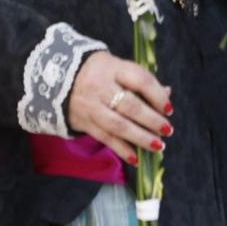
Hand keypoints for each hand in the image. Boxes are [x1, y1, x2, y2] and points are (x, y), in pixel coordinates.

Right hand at [66, 50, 171, 165]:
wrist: (57, 78)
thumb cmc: (98, 72)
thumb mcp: (117, 67)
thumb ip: (140, 80)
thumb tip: (166, 94)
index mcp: (113, 68)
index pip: (140, 80)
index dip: (157, 95)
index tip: (169, 109)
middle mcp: (101, 87)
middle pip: (130, 106)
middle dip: (151, 120)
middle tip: (167, 129)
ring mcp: (91, 106)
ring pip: (118, 125)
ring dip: (140, 138)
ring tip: (158, 145)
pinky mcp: (85, 123)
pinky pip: (106, 138)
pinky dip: (122, 149)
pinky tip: (136, 158)